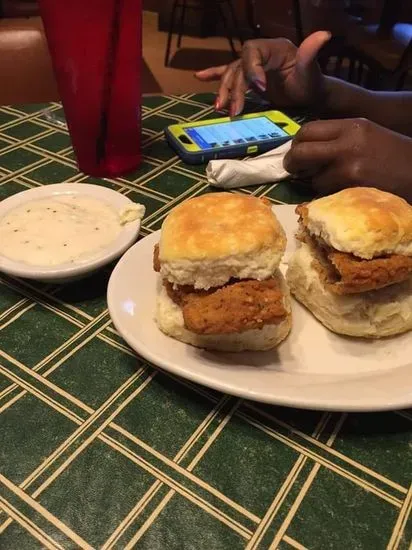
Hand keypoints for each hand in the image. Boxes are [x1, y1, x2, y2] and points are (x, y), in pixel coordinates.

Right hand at [194, 31, 330, 116]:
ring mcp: (252, 65)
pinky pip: (227, 73)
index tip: (260, 90)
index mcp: (273, 48)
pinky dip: (213, 74)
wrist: (309, 95)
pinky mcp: (248, 77)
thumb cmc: (310, 84)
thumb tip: (323, 35)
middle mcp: (260, 54)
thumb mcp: (310, 71)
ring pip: (231, 74)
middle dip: (234, 88)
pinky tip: (199, 76)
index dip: (252, 70)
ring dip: (223, 91)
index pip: (253, 53)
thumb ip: (311, 54)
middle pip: (238, 67)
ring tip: (220, 108)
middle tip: (234, 110)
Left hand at [284, 118, 411, 201]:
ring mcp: (348, 167)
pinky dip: (328, 193)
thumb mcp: (367, 135)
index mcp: (352, 126)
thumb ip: (338, 137)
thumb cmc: (393, 155)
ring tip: (332, 181)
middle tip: (293, 169)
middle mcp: (347, 143)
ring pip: (313, 178)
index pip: (308, 129)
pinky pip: (326, 193)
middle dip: (292, 162)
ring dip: (315, 182)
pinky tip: (343, 190)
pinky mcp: (351, 187)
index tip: (296, 150)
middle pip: (301, 151)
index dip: (297, 142)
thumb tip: (307, 147)